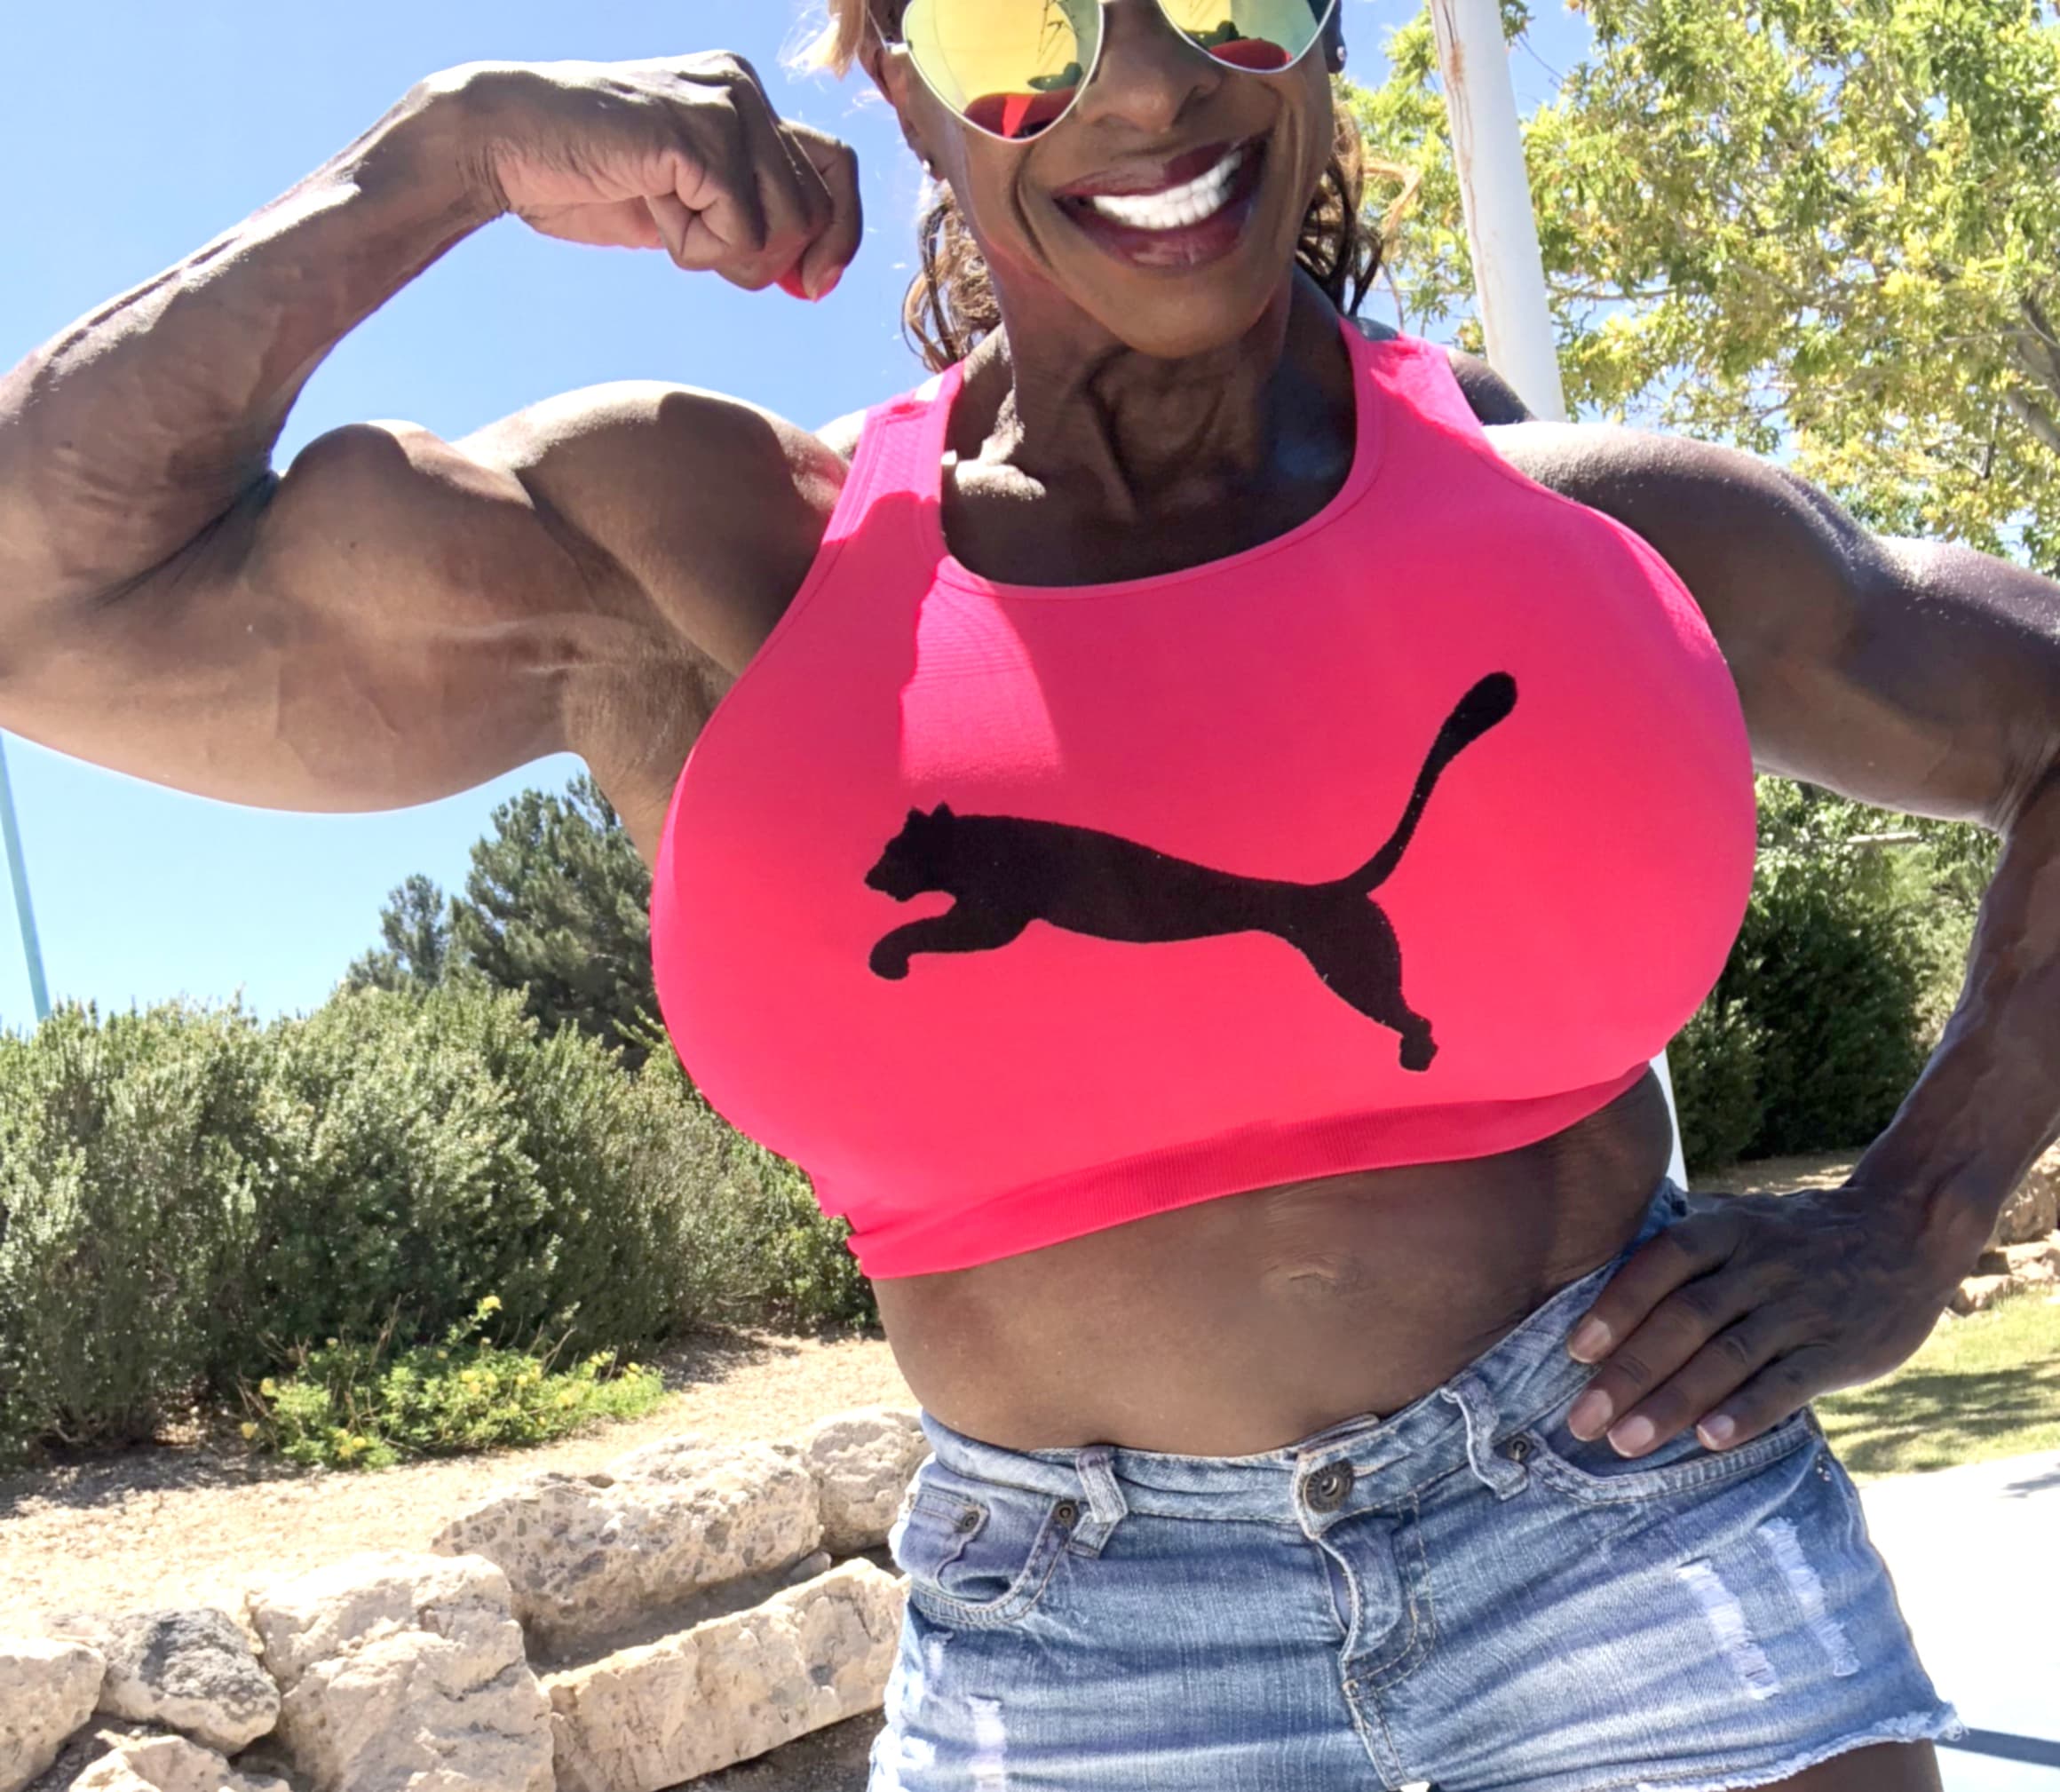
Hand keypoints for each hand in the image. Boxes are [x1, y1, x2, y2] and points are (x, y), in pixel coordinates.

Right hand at [432, 54, 860, 296]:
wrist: (504, 145)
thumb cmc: (585, 181)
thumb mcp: (687, 208)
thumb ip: (749, 224)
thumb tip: (817, 279)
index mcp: (745, 100)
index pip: (836, 170)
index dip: (838, 236)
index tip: (813, 285)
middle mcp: (744, 89)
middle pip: (817, 210)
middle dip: (765, 257)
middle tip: (692, 243)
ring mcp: (726, 104)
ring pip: (786, 226)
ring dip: (722, 252)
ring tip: (662, 214)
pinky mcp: (702, 132)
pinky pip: (741, 231)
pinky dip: (695, 246)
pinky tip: (647, 206)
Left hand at [1562, 1184, 1968, 1456]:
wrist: (1907, 1230)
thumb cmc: (1800, 1240)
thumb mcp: (1744, 1223)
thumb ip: (1688, 1257)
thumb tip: (1606, 1301)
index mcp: (1728, 1230)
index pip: (1662, 1264)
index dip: (1617, 1306)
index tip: (1575, 1352)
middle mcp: (1760, 1266)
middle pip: (1684, 1318)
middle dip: (1628, 1372)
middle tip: (1582, 1420)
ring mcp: (1801, 1309)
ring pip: (1728, 1356)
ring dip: (1673, 1401)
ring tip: (1626, 1441)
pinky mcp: (1840, 1351)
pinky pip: (1787, 1384)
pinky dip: (1746, 1411)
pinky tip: (1710, 1440)